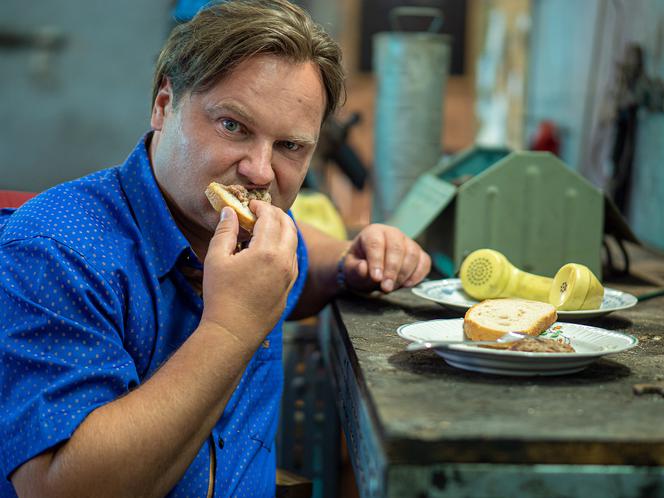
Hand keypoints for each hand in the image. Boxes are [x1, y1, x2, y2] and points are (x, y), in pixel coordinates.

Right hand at [201, 201, 298, 347]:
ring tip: (264, 229)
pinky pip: (292, 260)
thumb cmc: (221, 296)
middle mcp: (284, 261)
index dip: (261, 207)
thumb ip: (225, 231)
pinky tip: (268, 251)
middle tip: (260, 212)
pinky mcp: (289, 287)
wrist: (233, 332)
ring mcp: (290, 276)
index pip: (270, 217)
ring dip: (282, 231)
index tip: (249, 204)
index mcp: (267, 251)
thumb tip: (230, 211)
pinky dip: (284, 248)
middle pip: (288, 226)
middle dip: (276, 215)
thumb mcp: (216, 259)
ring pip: (293, 243)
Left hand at [342, 224, 430, 292]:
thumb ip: (356, 269)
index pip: (376, 243)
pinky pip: (424, 262)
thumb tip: (364, 268)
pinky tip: (407, 284)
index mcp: (373, 232)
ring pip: (412, 254)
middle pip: (397, 248)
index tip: (376, 278)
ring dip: (404, 274)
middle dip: (392, 270)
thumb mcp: (351, 269)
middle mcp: (392, 233)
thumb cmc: (360, 265)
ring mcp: (408, 242)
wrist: (369, 266)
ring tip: (392, 287)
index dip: (377, 261)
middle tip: (386, 287)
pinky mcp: (419, 253)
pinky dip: (418, 274)